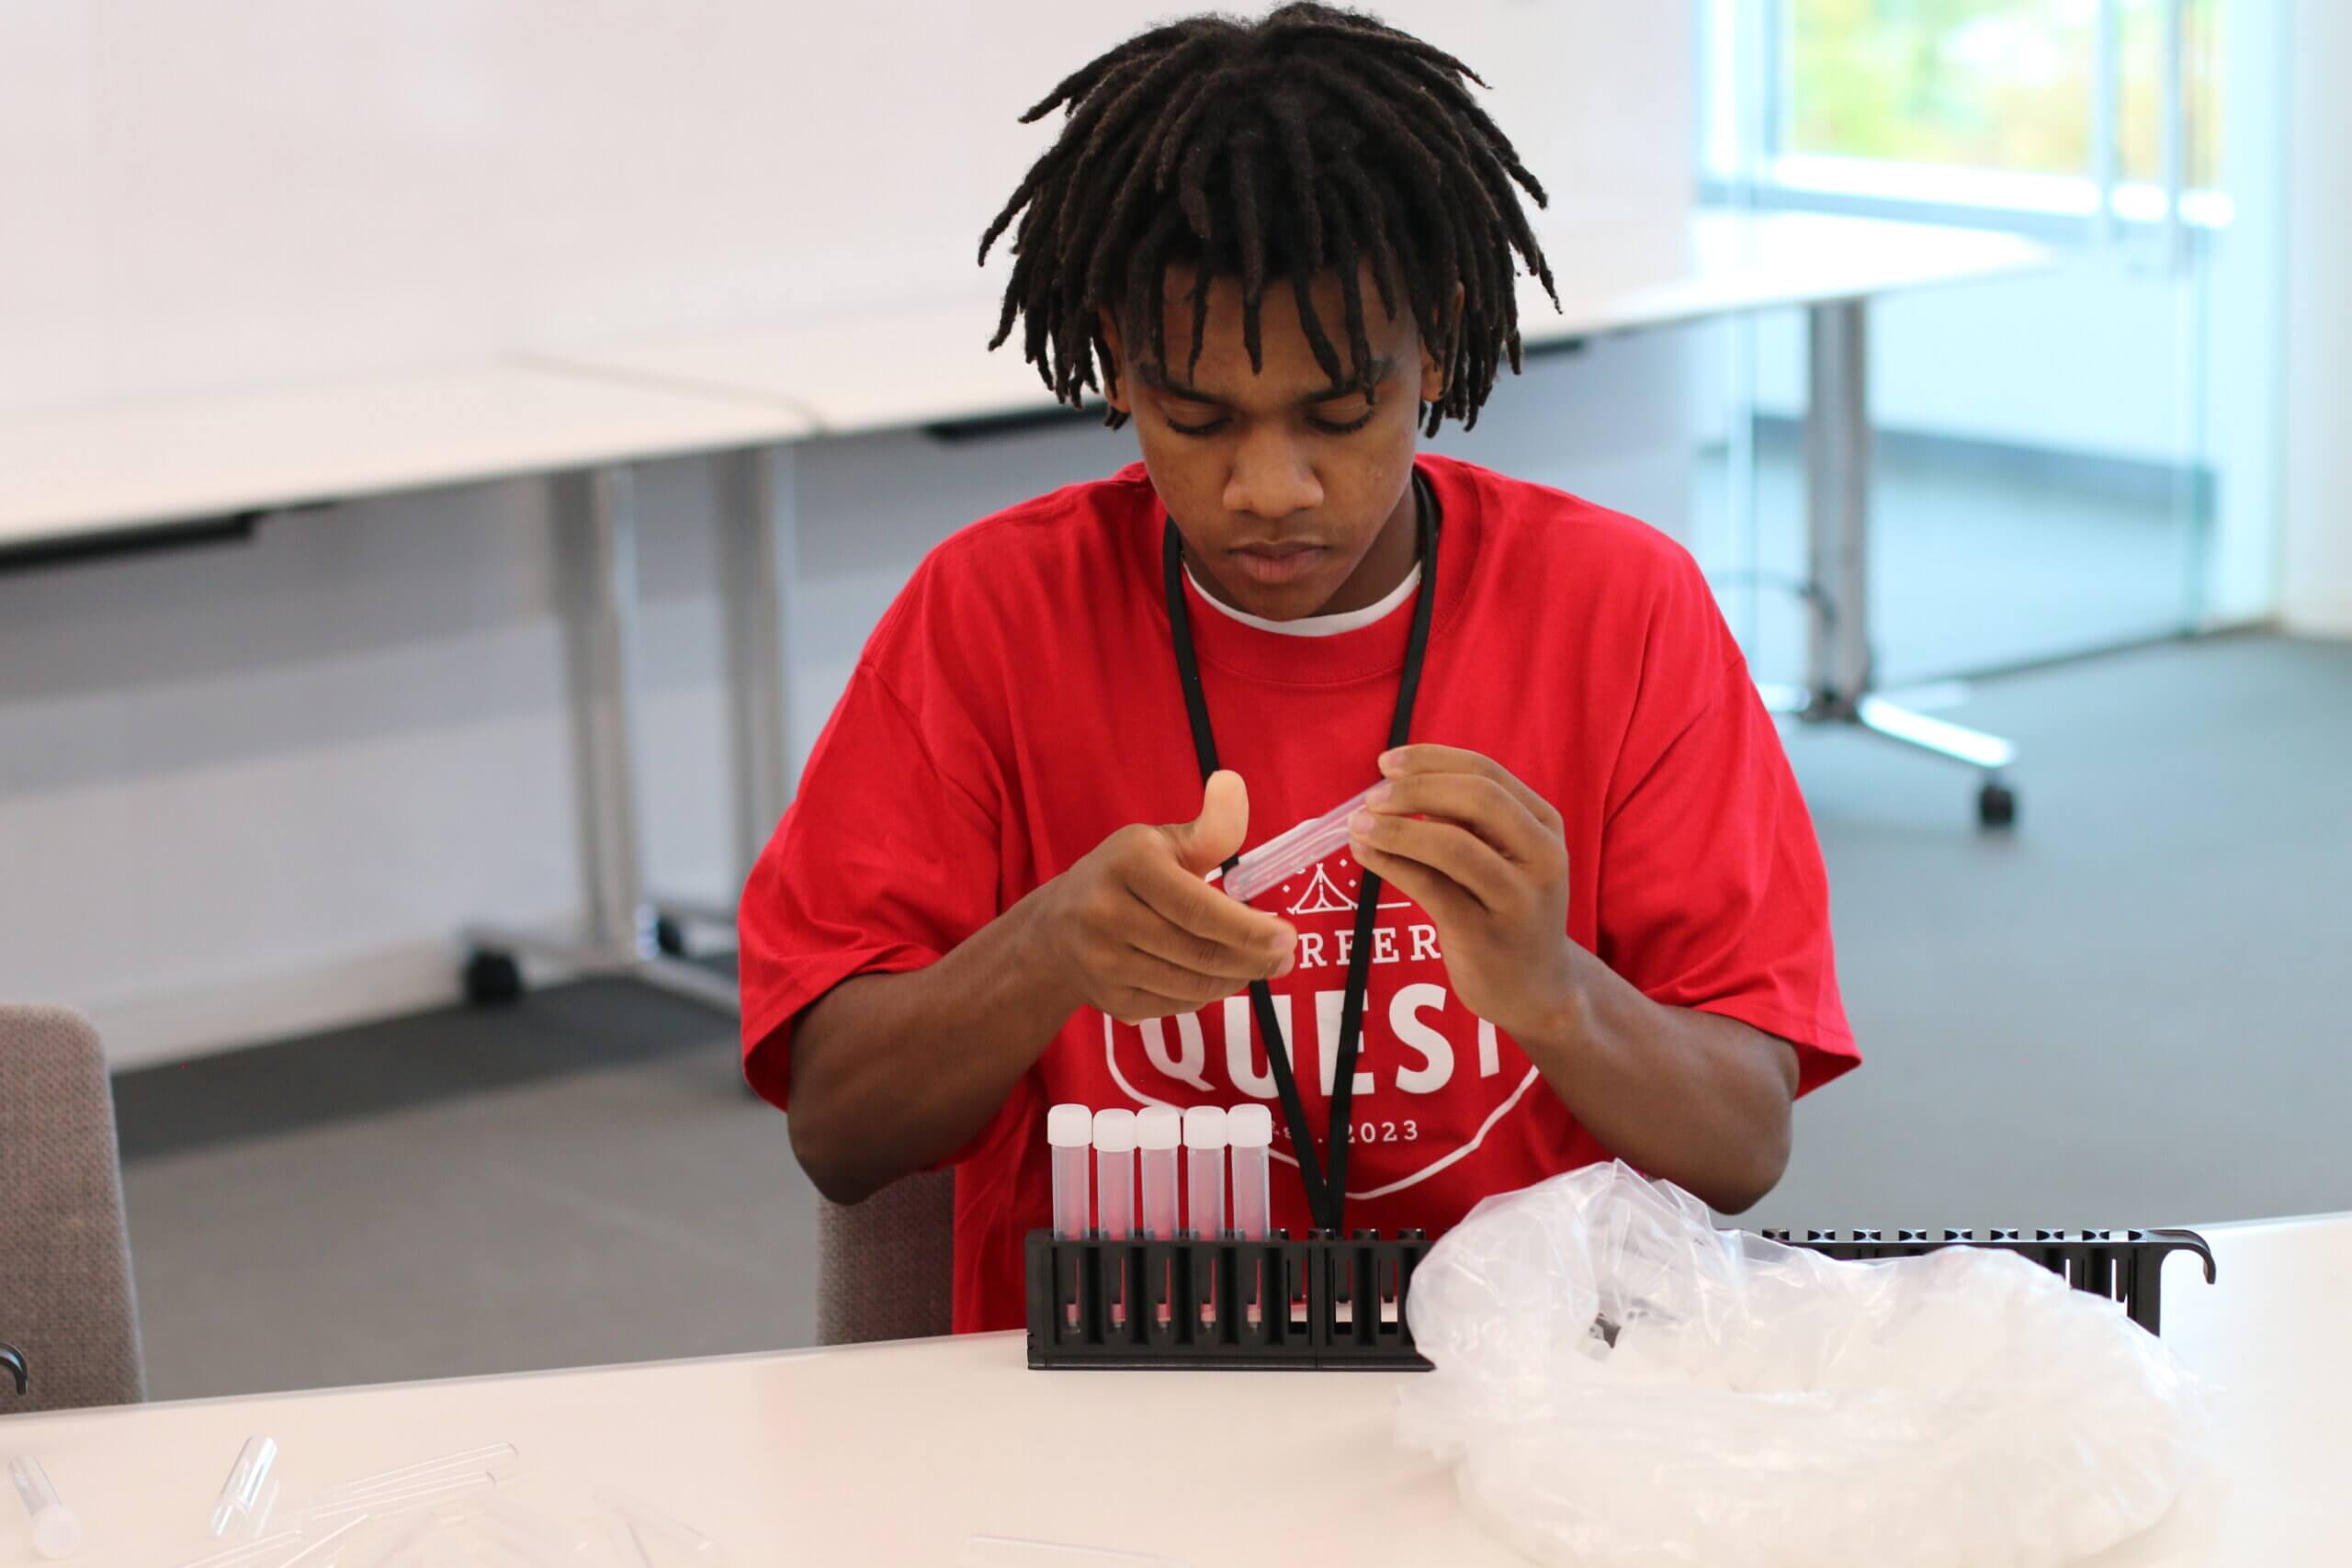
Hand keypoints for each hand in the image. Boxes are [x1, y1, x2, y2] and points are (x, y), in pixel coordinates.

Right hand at [1028, 770, 1297, 1023]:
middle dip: (1253, 959)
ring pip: (1191, 986)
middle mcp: (1106, 914)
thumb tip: (1233, 783)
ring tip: (1257, 967)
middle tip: (1285, 959)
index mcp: (1128, 865)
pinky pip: (1174, 1006)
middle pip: (1199, 952)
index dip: (1248, 929)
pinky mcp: (1107, 999)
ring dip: (1234, 979)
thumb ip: (1209, 827)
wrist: (1056, 925)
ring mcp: (1102, 962)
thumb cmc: (1127, 876)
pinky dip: (1204, 995)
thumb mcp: (1162, 843)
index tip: (1288, 938)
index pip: (1198, 909)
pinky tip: (1217, 978)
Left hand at [1347, 745, 1574, 1042]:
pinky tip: (1365, 855)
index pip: (1486, 772)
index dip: (1431, 760)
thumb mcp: (1501, 856)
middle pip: (1476, 799)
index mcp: (1544, 823)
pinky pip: (1431, 888)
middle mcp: (1542, 856)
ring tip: (1358, 827)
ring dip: (1397, 830)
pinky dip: (1391, 864)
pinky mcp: (1486, 935)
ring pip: (1453, 845)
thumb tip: (1392, 788)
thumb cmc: (1507, 909)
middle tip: (1371, 798)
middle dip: (1415, 791)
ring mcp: (1518, 898)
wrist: (1537, 988)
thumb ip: (1464, 821)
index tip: (1386, 764)